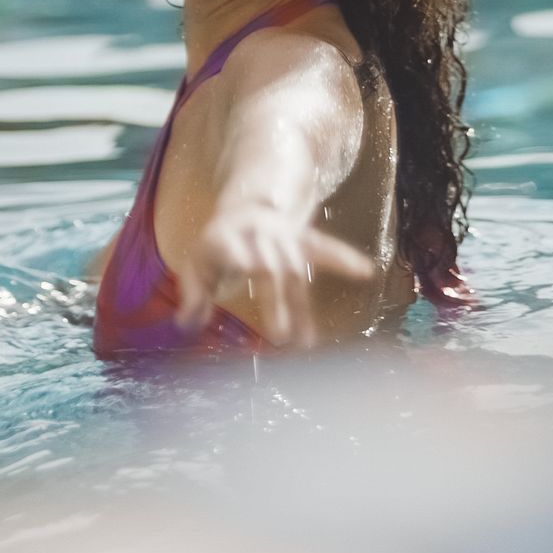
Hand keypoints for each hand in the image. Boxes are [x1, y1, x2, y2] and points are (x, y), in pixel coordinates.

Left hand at [173, 207, 376, 347]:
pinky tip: (365, 272)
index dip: (240, 255)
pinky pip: (325, 248)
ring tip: (306, 342)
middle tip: (280, 336)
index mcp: (225, 238)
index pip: (231, 247)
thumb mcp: (196, 265)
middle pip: (269, 268)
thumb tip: (187, 323)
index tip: (249, 266)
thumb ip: (193, 294)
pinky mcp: (304, 240)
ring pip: (295, 271)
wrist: (246, 209)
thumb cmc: (217, 248)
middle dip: (276, 300)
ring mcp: (284, 236)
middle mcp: (257, 235)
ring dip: (302, 306)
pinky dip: (344, 258)